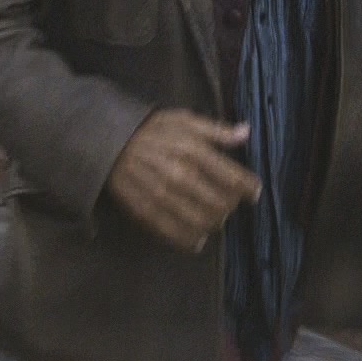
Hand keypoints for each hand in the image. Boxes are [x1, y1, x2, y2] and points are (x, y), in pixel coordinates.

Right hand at [107, 109, 260, 252]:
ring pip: (203, 223)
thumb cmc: (151, 130)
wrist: (109, 142)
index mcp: (194, 151)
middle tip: (228, 202)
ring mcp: (164, 197)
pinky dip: (193, 241)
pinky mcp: (148, 213)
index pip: (234, 179)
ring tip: (213, 216)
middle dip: (230, 206)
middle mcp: (182, 176)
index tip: (252, 192)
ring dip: (214, 223)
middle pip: (222, 205)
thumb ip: (216, 129)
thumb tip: (246, 132)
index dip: (250, 188)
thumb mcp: (184, 119)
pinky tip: (198, 237)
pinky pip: (178, 235)